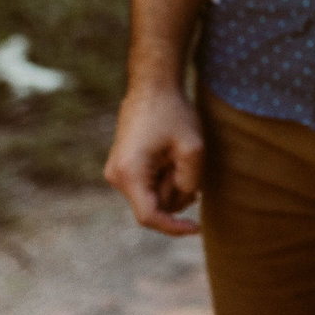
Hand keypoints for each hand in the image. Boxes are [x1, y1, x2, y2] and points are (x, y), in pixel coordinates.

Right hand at [103, 82, 205, 235]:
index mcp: (130, 174)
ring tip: (177, 153)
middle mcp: (116, 177)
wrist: (152, 87)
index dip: (174, 228)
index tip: (197, 228)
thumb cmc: (173, 114)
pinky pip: (148, 185)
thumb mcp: (192, 148)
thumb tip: (184, 202)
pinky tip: (172, 156)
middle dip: (177, 191)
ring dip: (172, 182)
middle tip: (186, 160)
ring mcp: (117, 173)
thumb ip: (190, 182)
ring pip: (153, 196)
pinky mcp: (123, 167)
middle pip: (154, 206)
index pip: (150, 217)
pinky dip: (165, 177)